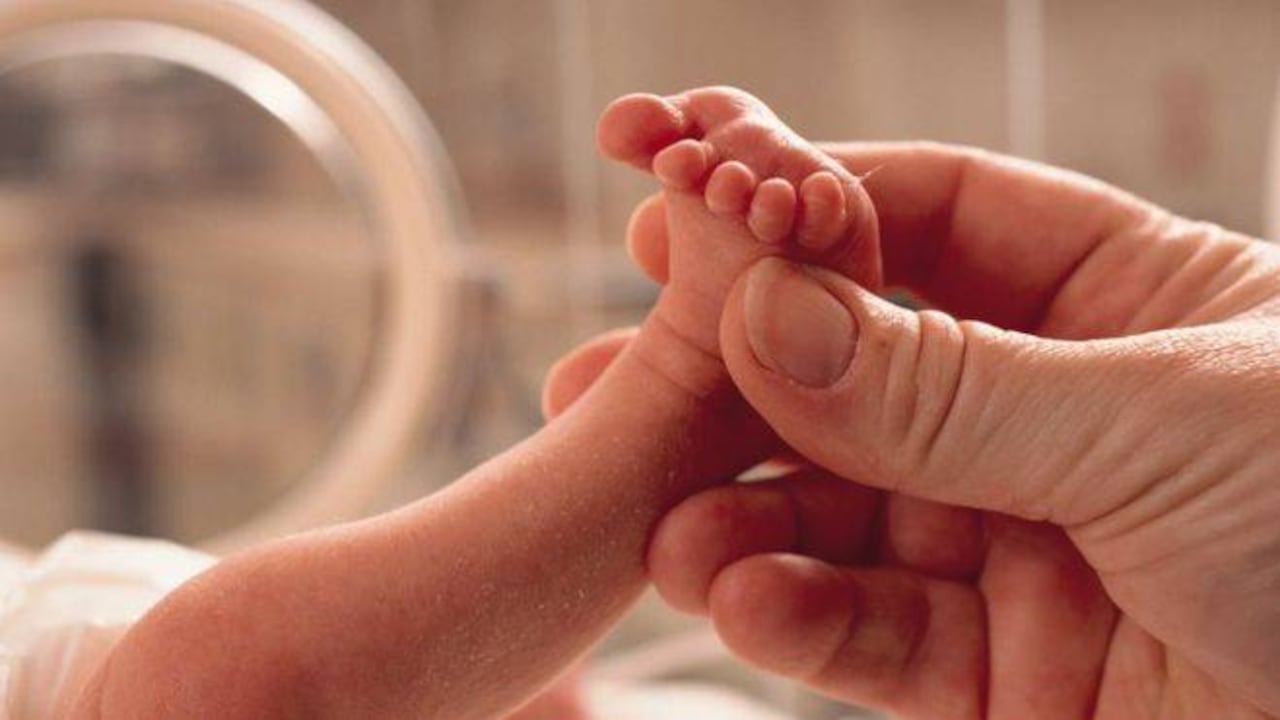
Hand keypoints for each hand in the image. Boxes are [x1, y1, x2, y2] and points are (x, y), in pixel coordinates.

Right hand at [545, 143, 1279, 718]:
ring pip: (843, 509)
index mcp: (1126, 301)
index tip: (694, 209)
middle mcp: (1056, 410)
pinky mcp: (1000, 667)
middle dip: (741, 375)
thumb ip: (951, 385)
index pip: (934, 219)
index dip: (812, 208)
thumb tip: (770, 311)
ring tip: (668, 528)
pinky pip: (872, 630)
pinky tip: (741, 600)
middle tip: (620, 372)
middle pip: (861, 366)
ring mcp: (1019, 539)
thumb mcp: (1163, 428)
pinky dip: (798, 617)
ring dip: (746, 516)